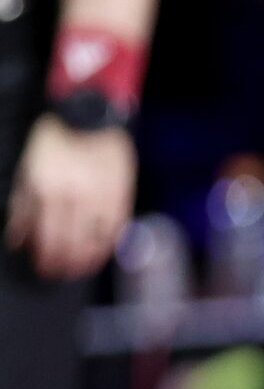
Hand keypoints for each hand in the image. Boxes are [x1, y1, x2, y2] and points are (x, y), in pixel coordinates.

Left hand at [6, 114, 135, 279]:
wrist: (89, 116)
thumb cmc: (54, 142)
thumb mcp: (27, 172)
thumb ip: (22, 208)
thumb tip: (17, 239)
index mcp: (48, 193)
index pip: (47, 240)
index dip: (46, 260)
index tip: (44, 269)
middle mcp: (76, 200)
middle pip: (71, 246)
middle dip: (64, 265)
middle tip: (60, 272)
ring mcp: (102, 198)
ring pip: (96, 243)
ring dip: (88, 260)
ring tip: (81, 268)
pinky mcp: (121, 195)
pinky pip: (116, 229)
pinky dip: (109, 244)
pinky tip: (102, 251)